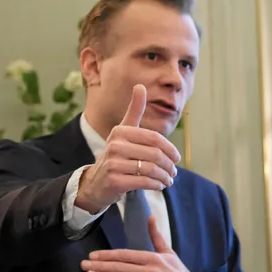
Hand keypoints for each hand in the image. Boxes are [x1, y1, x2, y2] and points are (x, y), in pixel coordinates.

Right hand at [75, 84, 181, 213]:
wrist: (95, 182)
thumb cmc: (116, 155)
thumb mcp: (123, 132)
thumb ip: (134, 110)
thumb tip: (140, 86)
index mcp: (120, 132)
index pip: (154, 138)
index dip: (170, 149)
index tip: (176, 158)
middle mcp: (115, 146)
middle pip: (154, 154)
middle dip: (169, 165)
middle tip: (174, 171)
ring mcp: (113, 164)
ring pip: (150, 169)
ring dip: (164, 176)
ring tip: (169, 179)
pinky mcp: (114, 181)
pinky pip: (143, 182)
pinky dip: (155, 184)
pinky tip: (159, 185)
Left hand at [80, 215, 209, 271]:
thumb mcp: (169, 252)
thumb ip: (156, 236)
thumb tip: (150, 216)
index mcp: (154, 258)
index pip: (125, 255)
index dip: (107, 255)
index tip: (93, 255)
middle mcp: (150, 271)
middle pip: (120, 267)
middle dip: (100, 265)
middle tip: (83, 264)